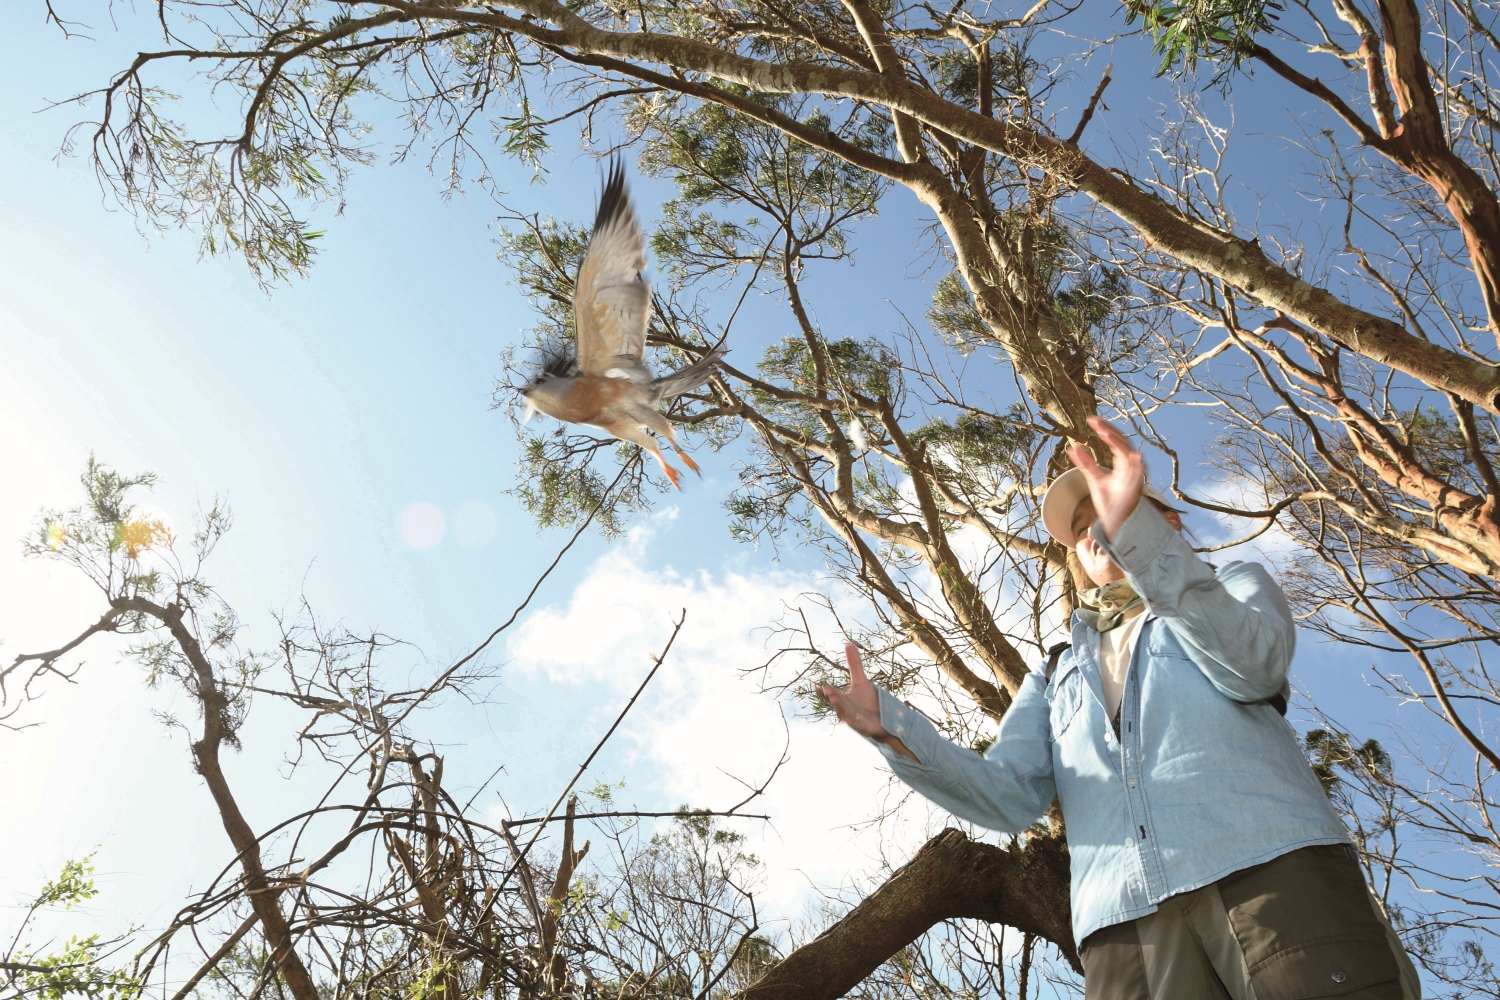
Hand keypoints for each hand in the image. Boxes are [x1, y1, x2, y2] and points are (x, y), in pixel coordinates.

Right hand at [816, 643, 917, 760]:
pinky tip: (848, 720)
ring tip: (834, 698)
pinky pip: (857, 725)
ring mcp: (854, 719)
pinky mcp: (864, 727)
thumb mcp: (860, 681)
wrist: (883, 719)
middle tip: (826, 688)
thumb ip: (854, 664)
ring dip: (839, 707)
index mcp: (843, 698)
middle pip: (837, 702)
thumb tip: (848, 643)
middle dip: (832, 695)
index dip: (824, 690)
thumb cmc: (868, 702)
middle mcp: (846, 709)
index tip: (816, 685)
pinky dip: (852, 723)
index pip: (831, 694)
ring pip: (845, 713)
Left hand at [1068, 416, 1144, 540]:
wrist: (1115, 524)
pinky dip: (1139, 466)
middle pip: (1122, 443)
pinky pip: (1139, 477)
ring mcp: (1133, 479)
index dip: (1105, 429)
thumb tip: (1073, 448)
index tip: (1091, 420)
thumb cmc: (1110, 502)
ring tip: (1106, 433)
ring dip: (1119, 444)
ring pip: (1130, 456)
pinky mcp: (1134, 492)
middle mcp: (1130, 468)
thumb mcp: (1095, 480)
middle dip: (1109, 432)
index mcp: (1122, 464)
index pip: (1115, 441)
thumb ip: (1086, 464)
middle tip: (1096, 422)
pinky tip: (1135, 456)